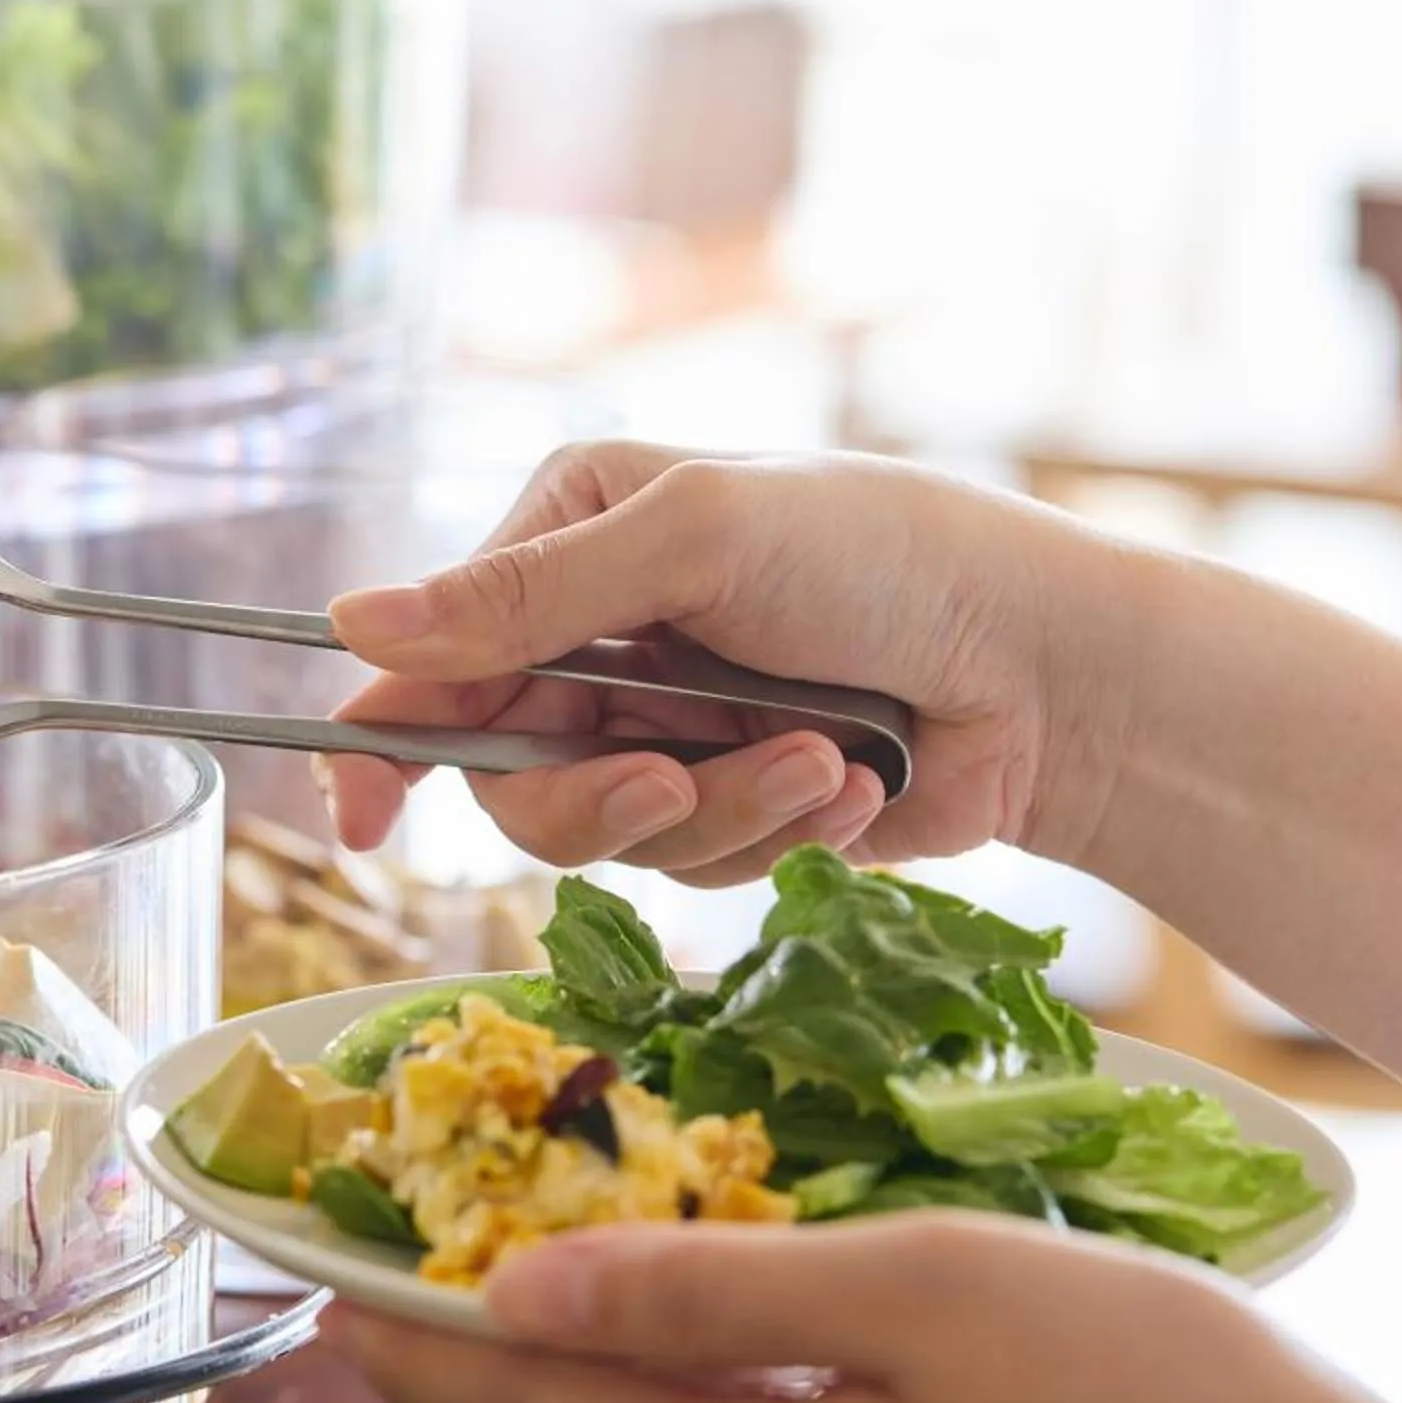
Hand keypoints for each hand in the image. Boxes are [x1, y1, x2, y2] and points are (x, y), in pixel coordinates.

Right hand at [320, 444, 1154, 884]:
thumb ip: (523, 599)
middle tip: (669, 777)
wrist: (1051, 667)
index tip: (361, 823)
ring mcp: (664, 726)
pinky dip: (775, 828)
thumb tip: (350, 625)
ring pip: (605, 834)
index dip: (377, 745)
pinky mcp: (731, 804)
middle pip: (508, 774)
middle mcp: (599, 640)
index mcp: (568, 539)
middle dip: (597, 792)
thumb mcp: (694, 543)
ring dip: (718, 806)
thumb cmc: (886, 553)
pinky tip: (855, 778)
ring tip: (819, 759)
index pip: (426, 659)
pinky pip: (694, 863)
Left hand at [330, 1213, 1401, 1402]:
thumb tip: (512, 1290)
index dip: (422, 1355)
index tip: (325, 1304)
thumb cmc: (1152, 1394)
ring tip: (767, 1279)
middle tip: (528, 1237)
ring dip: (719, 1390)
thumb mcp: (922, 1290)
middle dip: (573, 1346)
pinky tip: (882, 1388)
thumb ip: (706, 1293)